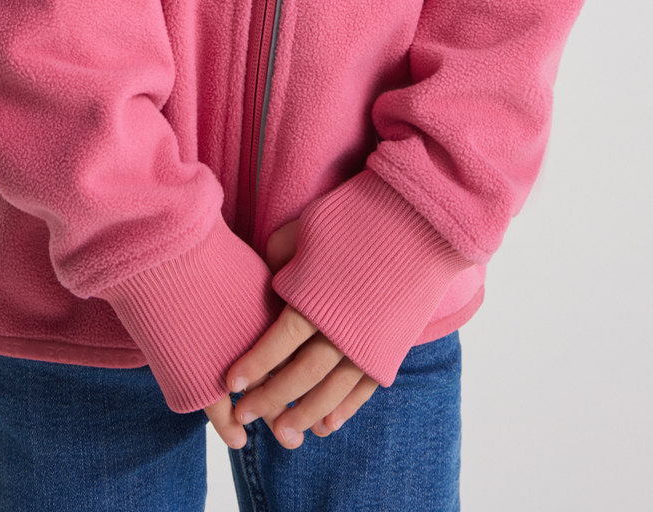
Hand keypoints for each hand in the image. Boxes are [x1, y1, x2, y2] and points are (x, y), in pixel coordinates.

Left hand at [224, 217, 380, 449]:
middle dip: (270, 399)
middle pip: (300, 376)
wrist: (421, 221)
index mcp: (317, 301)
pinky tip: (325, 426)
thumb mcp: (308, 229)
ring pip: (331, 391)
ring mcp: (370, 344)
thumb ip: (282, 259)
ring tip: (282, 434)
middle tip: (244, 415)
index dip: (253, 366)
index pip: (277, 345)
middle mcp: (342, 330)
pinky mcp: (391, 349)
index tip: (231, 384)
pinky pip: (363, 389)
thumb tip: (268, 284)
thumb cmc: (356, 218)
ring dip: (304, 415)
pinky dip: (344, 410)